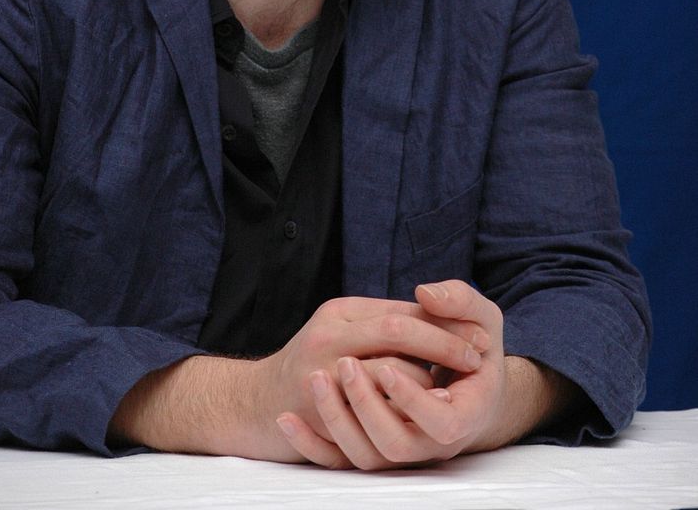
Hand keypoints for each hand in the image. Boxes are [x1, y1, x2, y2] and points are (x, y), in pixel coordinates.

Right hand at [109, 290, 485, 461]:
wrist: (251, 404)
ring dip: (422, 382)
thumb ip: (383, 316)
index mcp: (339, 314)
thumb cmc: (308, 360)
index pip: (401, 311)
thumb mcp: (343, 323)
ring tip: (446, 386)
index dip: (441, 325)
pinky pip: (363, 411)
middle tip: (477, 359)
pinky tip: (415, 413)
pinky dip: (393, 414)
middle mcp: (328, 339)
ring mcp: (320, 379)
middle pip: (398, 333)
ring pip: (384, 375)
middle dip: (444, 347)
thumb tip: (429, 309)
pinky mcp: (316, 419)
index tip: (474, 335)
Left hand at [275, 279, 506, 468]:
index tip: (385, 365)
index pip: (439, 421)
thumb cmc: (474, 350)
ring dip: (336, 420)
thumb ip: (462, 303)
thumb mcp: (484, 322)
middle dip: (366, 405)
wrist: (465, 389)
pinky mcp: (371, 448)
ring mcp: (399, 447)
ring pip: (363, 455)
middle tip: (344, 366)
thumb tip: (426, 295)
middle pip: (395, 443)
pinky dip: (309, 446)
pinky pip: (336, 462)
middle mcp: (431, 440)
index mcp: (465, 412)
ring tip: (317, 380)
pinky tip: (287, 422)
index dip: (410, 394)